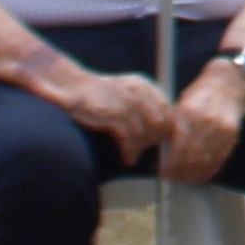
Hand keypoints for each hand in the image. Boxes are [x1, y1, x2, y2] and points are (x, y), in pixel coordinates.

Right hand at [50, 62, 175, 159]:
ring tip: (135, 156)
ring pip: (144, 132)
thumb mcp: (129, 90)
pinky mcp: (111, 115)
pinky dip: (129, 150)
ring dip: (141, 147)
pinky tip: (127, 158)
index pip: (168, 109)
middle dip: (156, 138)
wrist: (76, 87)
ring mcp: (124, 103)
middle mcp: (138, 93)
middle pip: (159, 122)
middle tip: (148, 150)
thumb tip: (163, 127)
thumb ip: (146, 103)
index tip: (159, 139)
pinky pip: (127, 137)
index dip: (166, 127)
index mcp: (145, 86)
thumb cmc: (103, 94)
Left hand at [160, 63, 244, 183]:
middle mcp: (206, 122)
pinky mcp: (232, 135)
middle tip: (173, 178)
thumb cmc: (199, 96)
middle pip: (191, 158)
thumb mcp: (180, 107)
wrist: (229, 84)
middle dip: (180, 173)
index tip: (163, 173)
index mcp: (188, 113)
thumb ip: (172, 131)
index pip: (177, 147)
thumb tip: (161, 158)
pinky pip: (219, 159)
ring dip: (194, 175)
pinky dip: (209, 170)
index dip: (169, 165)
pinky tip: (200, 174)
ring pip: (206, 162)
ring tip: (185, 178)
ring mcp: (221, 129)